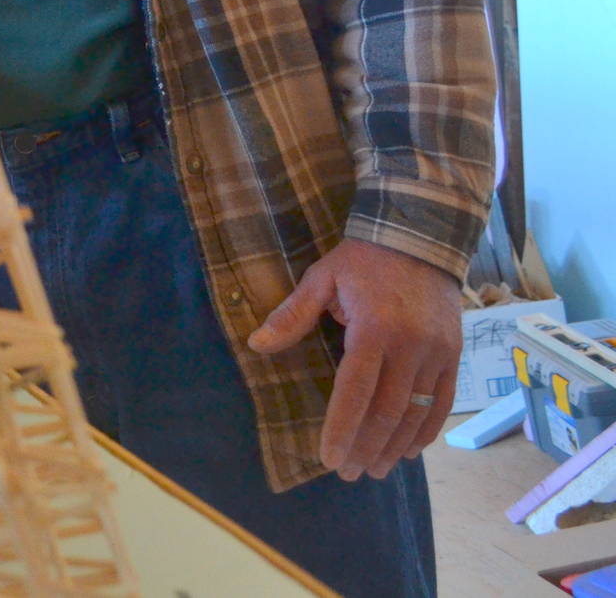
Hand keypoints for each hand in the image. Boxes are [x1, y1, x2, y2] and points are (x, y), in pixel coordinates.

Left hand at [246, 238, 460, 479]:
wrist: (420, 236)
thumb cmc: (363, 259)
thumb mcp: (322, 278)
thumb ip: (292, 315)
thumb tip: (257, 344)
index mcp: (374, 329)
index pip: (356, 391)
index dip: (342, 428)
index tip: (329, 459)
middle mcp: (410, 347)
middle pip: (388, 410)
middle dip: (366, 446)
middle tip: (349, 474)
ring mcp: (437, 353)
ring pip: (417, 412)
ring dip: (395, 446)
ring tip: (376, 469)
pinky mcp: (454, 354)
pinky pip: (444, 401)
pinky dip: (427, 429)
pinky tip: (410, 449)